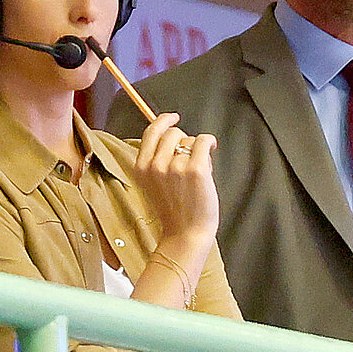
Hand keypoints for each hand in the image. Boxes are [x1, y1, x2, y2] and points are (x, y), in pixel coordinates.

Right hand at [132, 112, 217, 265]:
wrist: (185, 234)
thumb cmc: (174, 211)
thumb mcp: (153, 184)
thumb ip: (156, 161)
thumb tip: (172, 136)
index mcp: (141, 167)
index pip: (151, 132)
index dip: (164, 120)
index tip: (173, 117)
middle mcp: (155, 165)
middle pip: (173, 133)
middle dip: (184, 141)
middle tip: (190, 158)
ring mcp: (175, 167)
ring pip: (189, 140)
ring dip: (196, 150)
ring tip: (198, 169)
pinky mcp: (195, 170)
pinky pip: (203, 141)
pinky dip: (209, 142)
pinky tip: (211, 149)